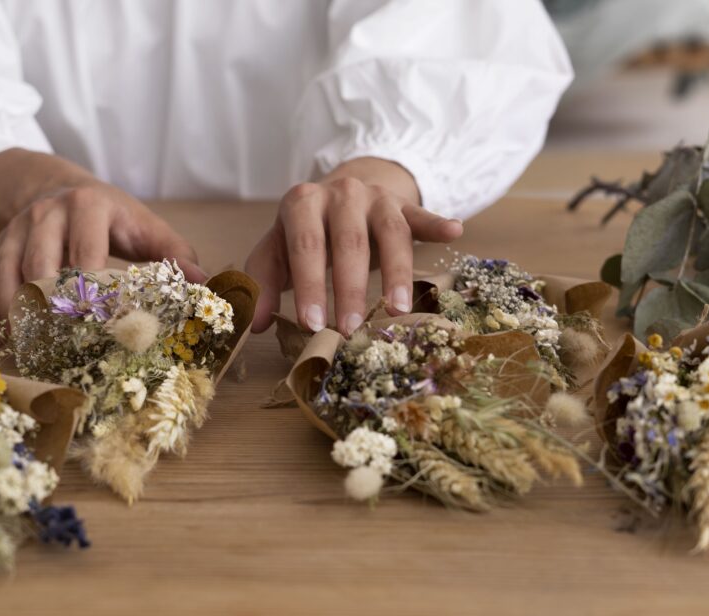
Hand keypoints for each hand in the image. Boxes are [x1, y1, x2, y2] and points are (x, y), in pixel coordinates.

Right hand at [0, 149, 203, 346]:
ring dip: (17, 318)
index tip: (104, 330)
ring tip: (32, 355)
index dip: (94, 296)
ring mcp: (14, 230)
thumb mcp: (147, 228)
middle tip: (65, 351)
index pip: (87, 255)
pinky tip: (4, 342)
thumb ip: (175, 255)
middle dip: (51, 311)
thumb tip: (203, 286)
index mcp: (88, 207)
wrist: (60, 187)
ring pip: (6, 277)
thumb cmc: (113, 218)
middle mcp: (45, 214)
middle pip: (40, 267)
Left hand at [245, 157, 462, 335]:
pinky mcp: (405, 205)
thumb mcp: (277, 251)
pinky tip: (454, 232)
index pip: (305, 245)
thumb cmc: (306, 234)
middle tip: (348, 329)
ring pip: (390, 233)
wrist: (340, 195)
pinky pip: (423, 215)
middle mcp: (341, 193)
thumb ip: (263, 283)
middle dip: (349, 288)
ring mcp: (377, 198)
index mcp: (302, 202)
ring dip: (396, 273)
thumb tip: (254, 323)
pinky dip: (437, 223)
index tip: (312, 323)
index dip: (309, 285)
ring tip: (397, 309)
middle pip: (349, 242)